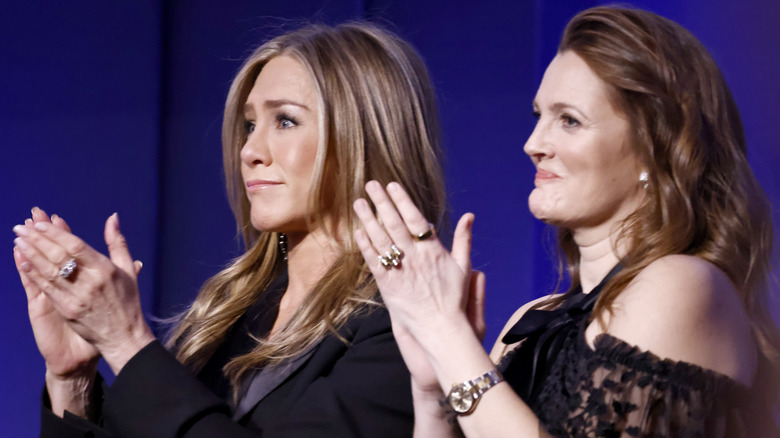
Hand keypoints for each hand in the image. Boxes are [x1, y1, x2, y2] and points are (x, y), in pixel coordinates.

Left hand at [13, 212, 154, 374]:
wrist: (123, 337)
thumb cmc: (127, 302)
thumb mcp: (127, 270)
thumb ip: (117, 242)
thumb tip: (112, 217)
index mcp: (105, 270)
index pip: (76, 246)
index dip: (57, 233)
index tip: (41, 223)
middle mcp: (90, 282)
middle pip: (59, 256)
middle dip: (38, 239)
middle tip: (22, 227)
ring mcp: (77, 297)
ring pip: (49, 271)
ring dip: (31, 254)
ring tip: (19, 240)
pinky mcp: (67, 310)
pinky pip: (46, 288)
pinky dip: (34, 274)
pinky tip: (24, 262)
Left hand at [353, 181, 481, 388]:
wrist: (440, 328)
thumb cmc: (453, 298)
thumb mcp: (464, 267)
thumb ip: (464, 239)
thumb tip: (469, 215)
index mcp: (432, 250)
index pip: (415, 219)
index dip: (403, 200)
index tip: (392, 185)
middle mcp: (415, 257)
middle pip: (394, 224)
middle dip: (382, 202)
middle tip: (370, 185)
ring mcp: (400, 270)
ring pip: (381, 239)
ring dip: (368, 220)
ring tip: (359, 203)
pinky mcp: (387, 285)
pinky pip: (374, 261)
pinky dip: (365, 246)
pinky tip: (357, 232)